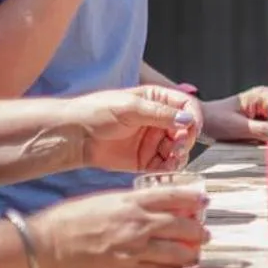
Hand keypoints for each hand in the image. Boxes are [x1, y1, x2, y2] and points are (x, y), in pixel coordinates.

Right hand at [27, 188, 208, 267]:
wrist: (43, 247)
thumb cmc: (67, 221)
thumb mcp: (101, 200)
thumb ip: (128, 203)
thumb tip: (150, 207)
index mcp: (130, 201)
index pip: (174, 196)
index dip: (194, 198)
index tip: (205, 201)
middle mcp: (138, 224)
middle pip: (183, 226)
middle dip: (199, 230)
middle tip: (205, 233)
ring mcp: (134, 250)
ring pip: (178, 252)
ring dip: (191, 253)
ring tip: (195, 254)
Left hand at [72, 86, 197, 174]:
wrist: (74, 136)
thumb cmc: (95, 112)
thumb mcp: (130, 108)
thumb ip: (160, 114)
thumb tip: (187, 119)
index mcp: (157, 100)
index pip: (186, 106)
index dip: (192, 117)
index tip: (190, 128)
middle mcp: (158, 120)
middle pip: (186, 130)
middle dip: (186, 139)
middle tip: (178, 145)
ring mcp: (152, 141)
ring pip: (178, 149)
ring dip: (179, 155)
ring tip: (172, 158)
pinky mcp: (145, 160)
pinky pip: (164, 165)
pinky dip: (169, 168)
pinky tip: (167, 168)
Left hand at [200, 87, 267, 143]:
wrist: (200, 122)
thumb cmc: (215, 120)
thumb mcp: (241, 127)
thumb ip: (264, 131)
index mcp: (263, 94)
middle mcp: (266, 100)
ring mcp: (263, 110)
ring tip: (264, 144)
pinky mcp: (259, 120)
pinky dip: (267, 138)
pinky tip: (260, 144)